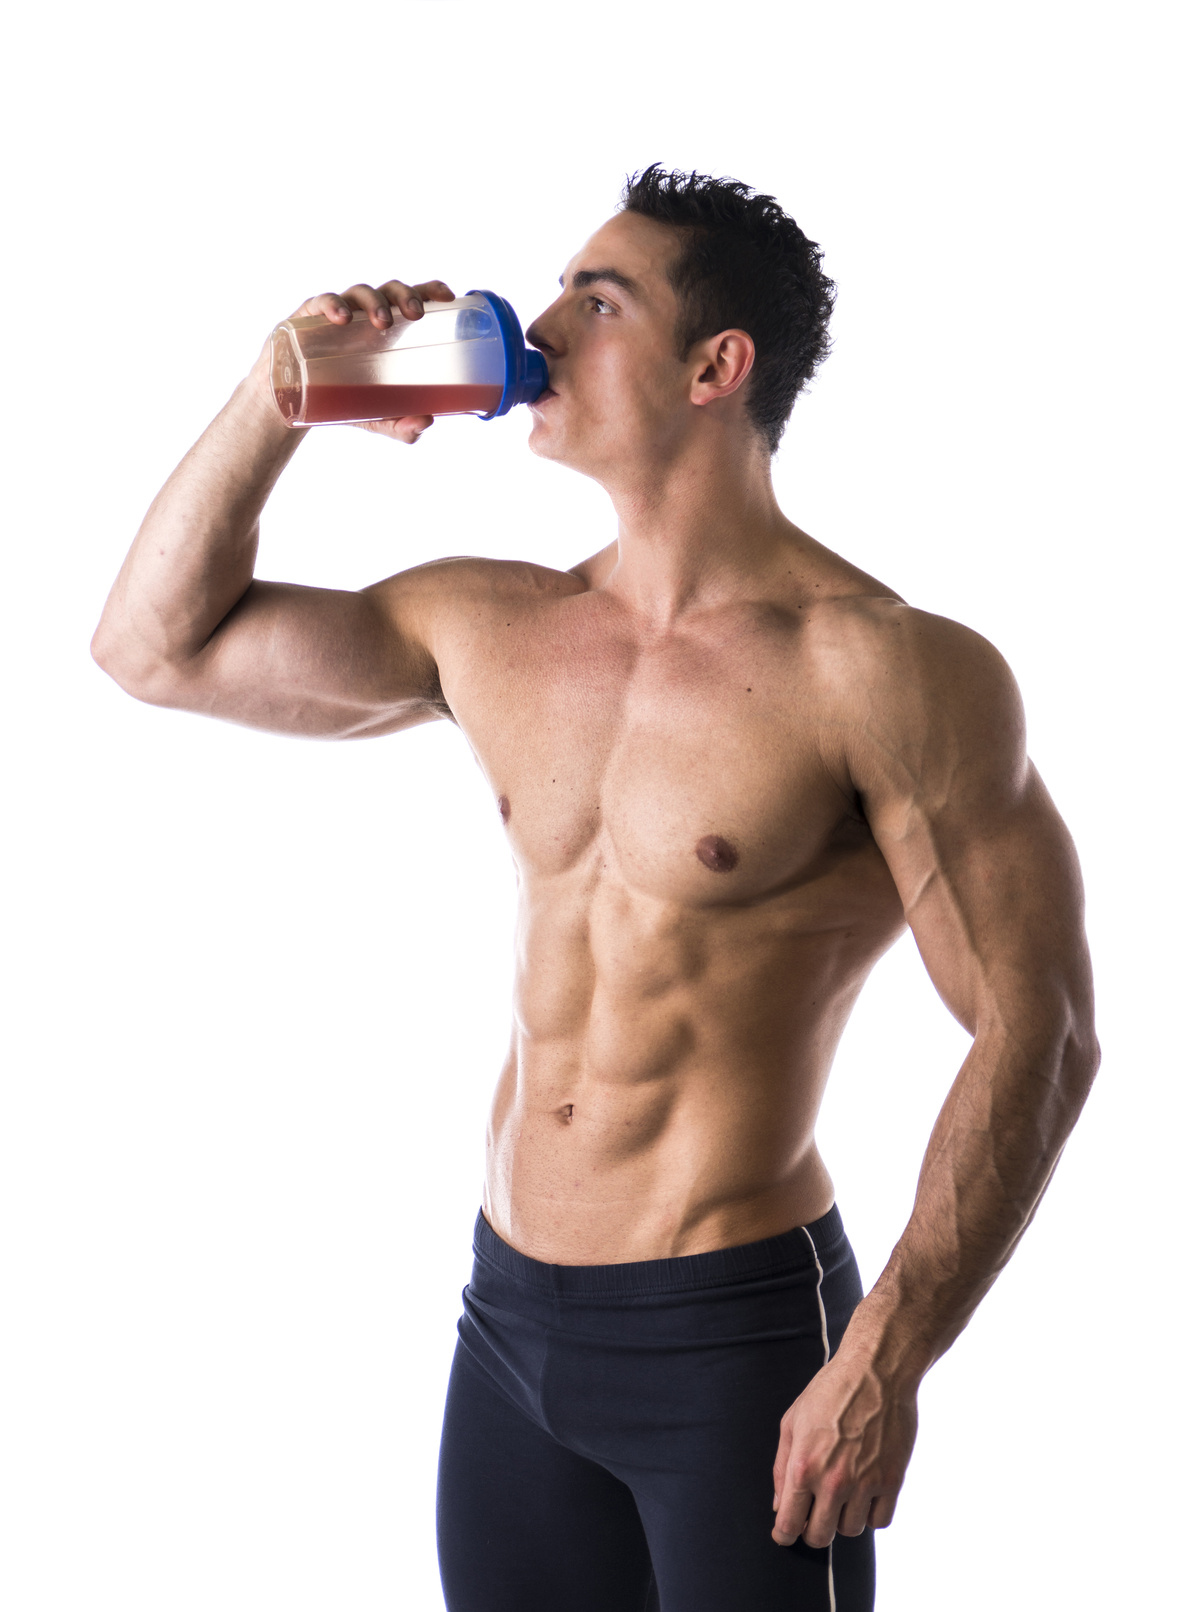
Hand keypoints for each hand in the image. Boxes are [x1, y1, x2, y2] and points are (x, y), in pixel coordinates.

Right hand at [252, 277, 456, 442]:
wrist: (292, 405)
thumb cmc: (342, 400)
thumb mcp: (377, 417)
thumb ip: (402, 425)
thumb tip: (426, 422)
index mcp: (388, 330)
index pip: (412, 300)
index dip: (430, 291)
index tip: (448, 296)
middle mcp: (365, 316)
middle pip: (390, 290)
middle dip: (406, 296)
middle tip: (417, 315)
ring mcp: (337, 314)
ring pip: (359, 293)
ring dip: (375, 303)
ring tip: (384, 322)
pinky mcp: (308, 318)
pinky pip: (321, 302)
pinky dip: (333, 306)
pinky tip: (342, 318)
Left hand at [770, 1345, 917, 1548]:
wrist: (876, 1370)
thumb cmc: (830, 1391)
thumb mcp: (792, 1421)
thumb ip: (781, 1467)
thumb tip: (779, 1505)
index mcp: (803, 1466)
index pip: (789, 1524)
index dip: (784, 1534)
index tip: (785, 1534)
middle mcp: (833, 1481)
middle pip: (820, 1536)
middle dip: (812, 1530)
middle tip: (814, 1516)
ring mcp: (865, 1483)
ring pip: (851, 1530)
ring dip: (843, 1518)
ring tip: (842, 1494)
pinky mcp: (892, 1481)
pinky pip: (880, 1521)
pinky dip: (871, 1513)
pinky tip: (865, 1493)